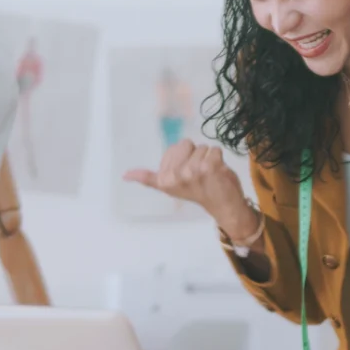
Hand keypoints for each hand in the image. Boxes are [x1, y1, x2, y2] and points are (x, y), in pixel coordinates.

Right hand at [123, 140, 253, 236]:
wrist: (224, 206)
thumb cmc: (197, 193)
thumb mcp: (169, 186)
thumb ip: (151, 178)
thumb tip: (125, 174)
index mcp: (165, 180)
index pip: (169, 151)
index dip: (178, 159)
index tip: (184, 175)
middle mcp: (177, 176)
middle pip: (185, 144)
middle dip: (194, 154)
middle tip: (198, 172)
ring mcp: (194, 170)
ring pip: (201, 147)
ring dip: (207, 157)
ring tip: (208, 174)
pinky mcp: (210, 166)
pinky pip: (214, 148)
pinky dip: (219, 157)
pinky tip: (218, 172)